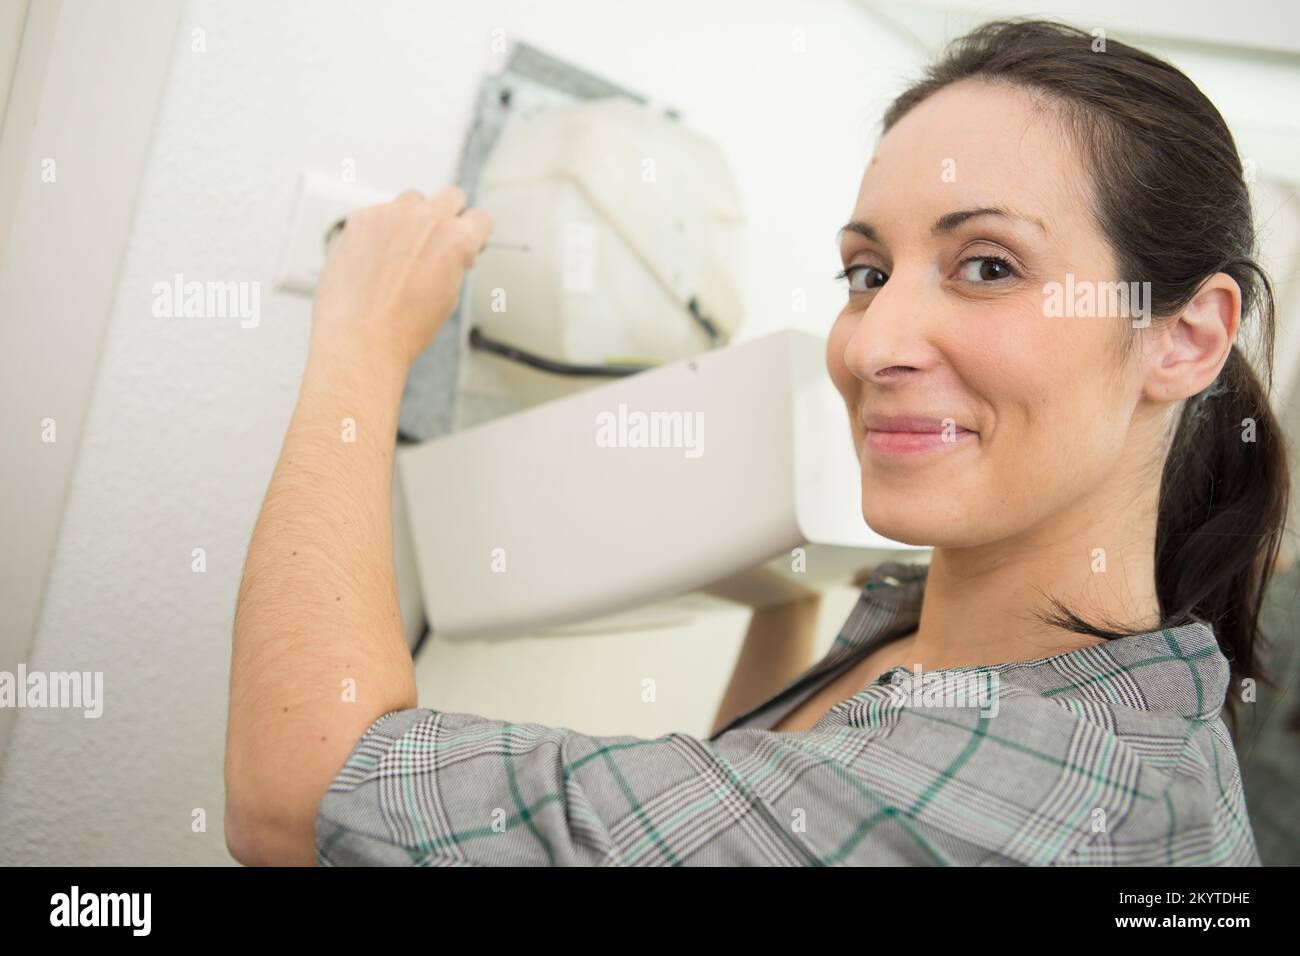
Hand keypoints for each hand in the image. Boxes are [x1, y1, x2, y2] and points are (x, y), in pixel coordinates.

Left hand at [310, 186, 492, 373]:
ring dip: (412, 219)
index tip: (466, 241)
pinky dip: (379, 231)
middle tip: (436, 241)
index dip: (474, 233)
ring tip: (400, 253)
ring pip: (411, 201)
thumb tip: (450, 253)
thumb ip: (452, 263)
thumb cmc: (403, 328)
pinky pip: (378, 214)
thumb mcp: (447, 296)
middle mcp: (427, 219)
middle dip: (448, 216)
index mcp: (457, 240)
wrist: (360, 338)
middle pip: (450, 196)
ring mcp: (391, 214)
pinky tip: (373, 260)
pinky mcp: (361, 218)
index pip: (480, 218)